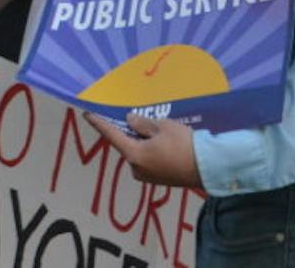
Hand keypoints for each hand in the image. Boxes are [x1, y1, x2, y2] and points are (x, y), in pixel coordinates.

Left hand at [84, 113, 201, 187]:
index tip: (87, 113)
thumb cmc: (183, 144)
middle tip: (131, 116)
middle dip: (127, 131)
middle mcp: (136, 168)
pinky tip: (162, 141)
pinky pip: (148, 160)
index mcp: (134, 155)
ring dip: (141, 141)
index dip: (99, 123)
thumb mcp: (162, 127)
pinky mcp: (159, 180)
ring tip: (154, 127)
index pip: (111, 135)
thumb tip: (129, 121)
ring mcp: (147, 177)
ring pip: (138, 153)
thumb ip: (142, 124)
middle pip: (126, 145)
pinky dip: (150, 150)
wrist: (207, 167)